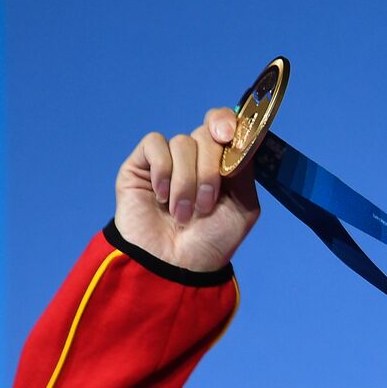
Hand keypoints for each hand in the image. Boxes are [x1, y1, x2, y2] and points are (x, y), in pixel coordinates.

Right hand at [114, 107, 260, 272]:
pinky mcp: (140, 165)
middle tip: (206, 204)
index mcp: (221, 163)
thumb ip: (245, 169)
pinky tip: (162, 197)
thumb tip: (241, 134)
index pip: (225, 123)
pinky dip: (164, 170)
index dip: (227, 121)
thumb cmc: (211, 242)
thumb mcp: (243, 206)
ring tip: (183, 214)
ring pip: (182, 142)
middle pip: (206, 133)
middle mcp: (195, 157)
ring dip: (187, 181)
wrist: (176, 266)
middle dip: (210, 169)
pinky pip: (155, 144)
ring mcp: (168, 160)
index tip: (229, 136)